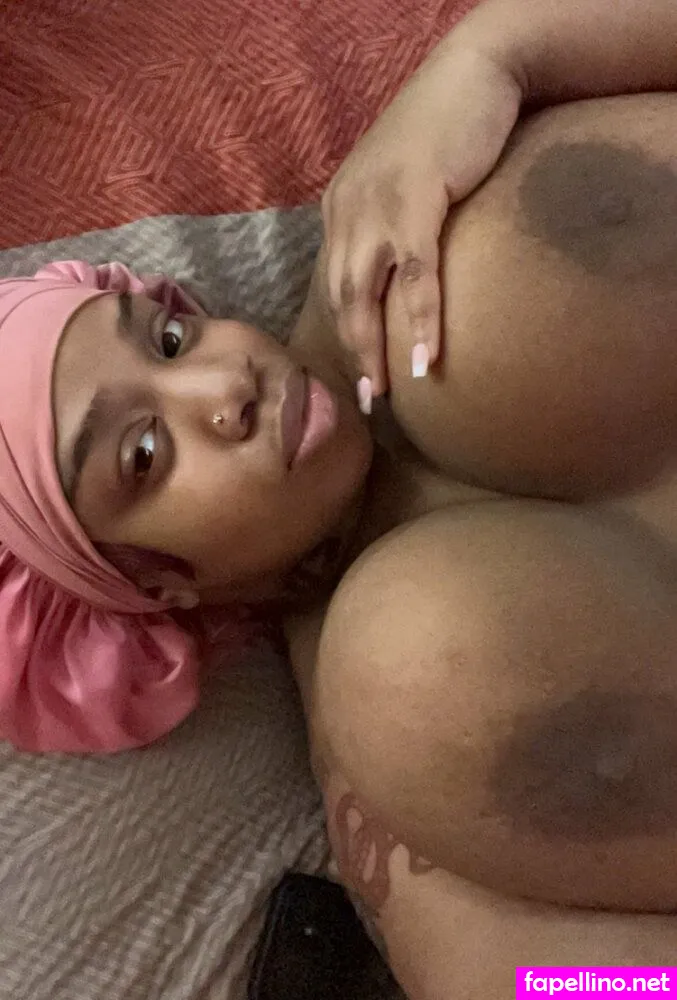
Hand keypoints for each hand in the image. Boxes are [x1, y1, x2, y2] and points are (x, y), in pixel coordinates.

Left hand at [321, 42, 522, 411]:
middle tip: (366, 400)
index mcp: (342, 207)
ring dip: (374, 347)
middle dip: (351, 351)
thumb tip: (407, 273)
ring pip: (366, 291)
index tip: (357, 373)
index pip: (334, 281)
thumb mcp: (406, 180)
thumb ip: (394, 222)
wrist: (476, 71)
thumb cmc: (447, 128)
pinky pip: (417, 272)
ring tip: (386, 392)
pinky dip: (421, 318)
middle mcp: (348, 209)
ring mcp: (378, 203)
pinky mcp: (417, 197)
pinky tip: (426, 357)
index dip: (344, 330)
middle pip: (341, 295)